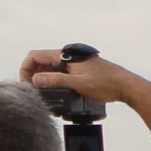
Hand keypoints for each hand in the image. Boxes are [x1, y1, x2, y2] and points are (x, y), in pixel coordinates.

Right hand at [19, 47, 144, 110]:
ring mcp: (72, 64)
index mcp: (65, 56)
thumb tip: (35, 80)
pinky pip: (60, 74)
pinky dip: (54, 82)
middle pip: (40, 63)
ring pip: (50, 69)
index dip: (26, 68)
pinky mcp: (78, 71)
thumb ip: (56, 80)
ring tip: (43, 95)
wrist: (125, 85)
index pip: (35, 56)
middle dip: (33, 76)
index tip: (26, 83)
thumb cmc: (105, 83)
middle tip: (33, 92)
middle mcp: (67, 57)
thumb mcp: (78, 83)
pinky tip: (56, 94)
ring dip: (44, 80)